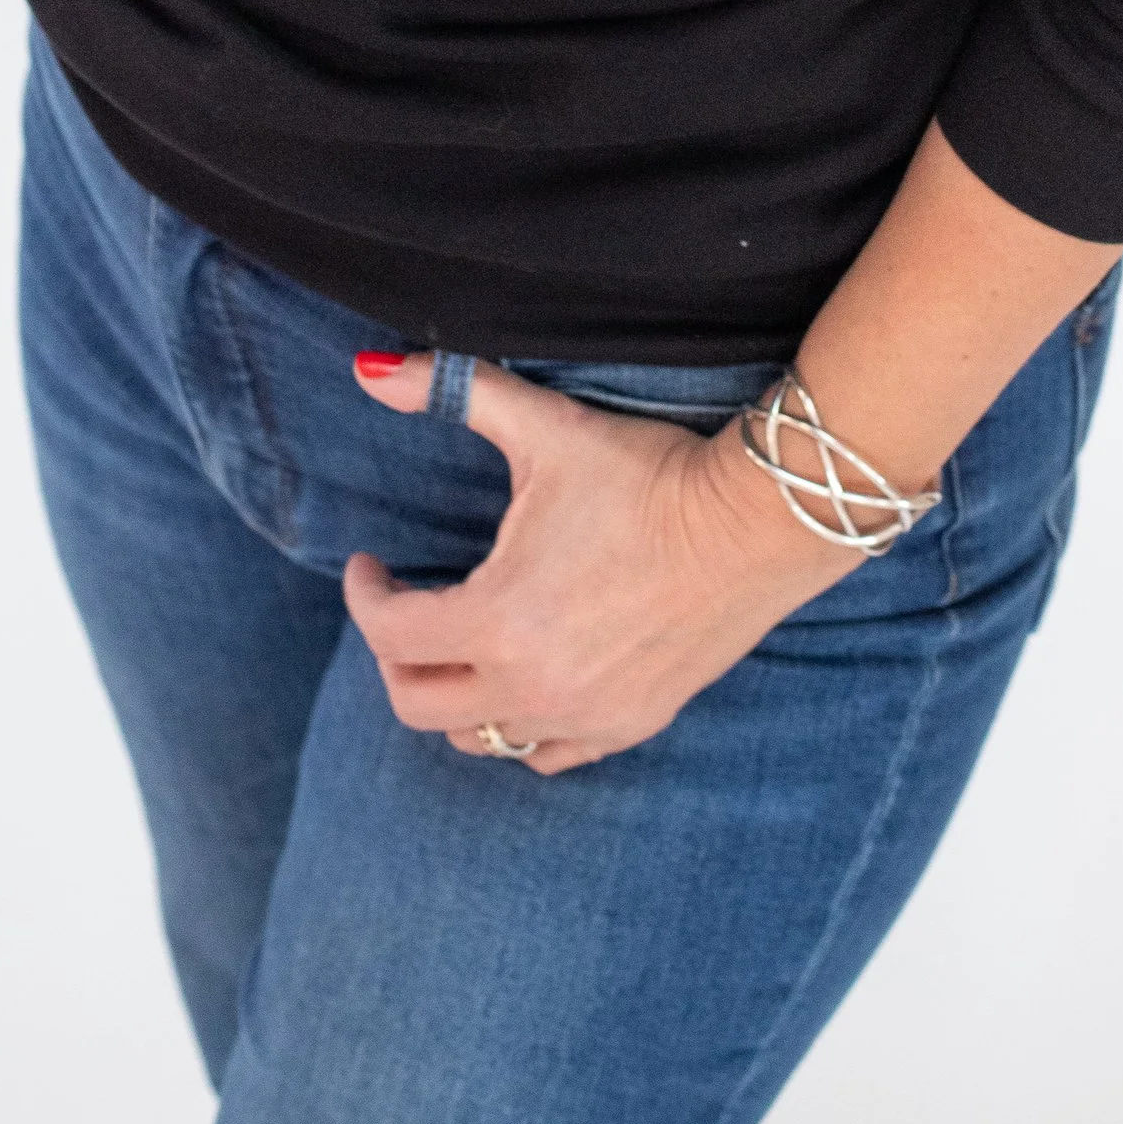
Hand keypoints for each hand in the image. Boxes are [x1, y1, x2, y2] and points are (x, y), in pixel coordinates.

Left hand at [342, 352, 846, 776]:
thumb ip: (452, 389)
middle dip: (396, 654)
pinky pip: (545, 756)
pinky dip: (518, 727)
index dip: (367, 594)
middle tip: (408, 606)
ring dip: (453, 695)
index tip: (373, 563)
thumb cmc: (648, 475)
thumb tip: (368, 367)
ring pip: (479, 741)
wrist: (755, 524)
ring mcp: (584, 718)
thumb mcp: (546, 427)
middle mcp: (534, 688)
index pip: (391, 634)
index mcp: (499, 621)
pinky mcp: (629, 725)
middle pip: (417, 704)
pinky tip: (524, 679)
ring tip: (460, 639)